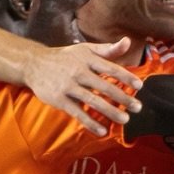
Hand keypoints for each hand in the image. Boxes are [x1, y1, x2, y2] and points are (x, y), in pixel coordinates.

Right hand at [17, 39, 140, 135]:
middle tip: (138, 108)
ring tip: (125, 120)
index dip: (126, 77)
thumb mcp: (85, 50)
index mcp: (87, 59)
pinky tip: (102, 131)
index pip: (111, 68)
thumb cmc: (65, 57)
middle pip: (105, 86)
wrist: (34, 64)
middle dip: (123, 98)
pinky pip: (77, 113)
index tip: (140, 86)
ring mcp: (68, 86)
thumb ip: (107, 49)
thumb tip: (128, 42)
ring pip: (93, 101)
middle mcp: (79, 72)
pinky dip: (90, 123)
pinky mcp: (59, 100)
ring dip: (110, 111)